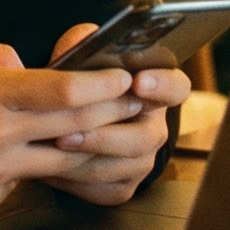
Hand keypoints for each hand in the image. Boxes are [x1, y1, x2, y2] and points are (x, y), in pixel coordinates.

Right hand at [0, 39, 157, 216]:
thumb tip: (34, 69)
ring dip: (91, 147)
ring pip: (63, 162)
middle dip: (113, 113)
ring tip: (112, 132)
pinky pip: (27, 181)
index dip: (104, 84)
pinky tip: (36, 154)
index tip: (125, 77)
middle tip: (137, 103)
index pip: (65, 89)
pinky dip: (37, 166)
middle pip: (76, 126)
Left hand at [40, 23, 187, 206]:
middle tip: (72, 129)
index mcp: (155, 91)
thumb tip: (80, 41)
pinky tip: (54, 167)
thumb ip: (83, 44)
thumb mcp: (83, 56)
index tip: (138, 81)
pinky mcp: (125, 185)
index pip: (175, 87)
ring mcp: (142, 159)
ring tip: (56, 144)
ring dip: (88, 157)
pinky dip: (79, 181)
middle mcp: (154, 127)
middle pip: (146, 137)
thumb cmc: (82, 83)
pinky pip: (108, 189)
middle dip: (107, 134)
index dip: (160, 85)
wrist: (71, 121)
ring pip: (126, 165)